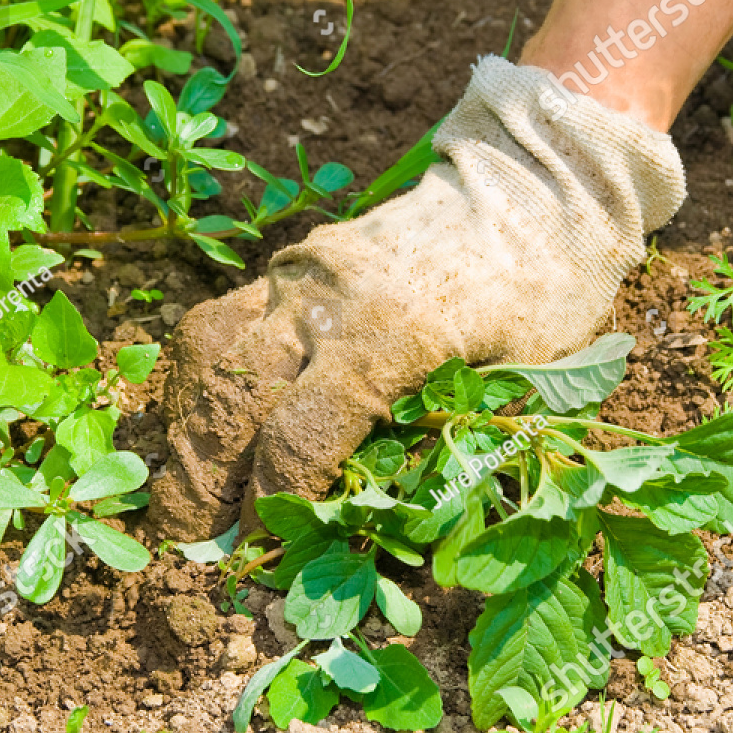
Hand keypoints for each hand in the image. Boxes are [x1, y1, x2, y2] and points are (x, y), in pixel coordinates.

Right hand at [148, 57, 685, 541]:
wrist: (535, 182)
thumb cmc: (546, 292)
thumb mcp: (523, 382)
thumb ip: (447, 447)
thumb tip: (372, 525)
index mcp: (391, 337)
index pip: (298, 438)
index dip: (271, 506)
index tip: (263, 551)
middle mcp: (327, 300)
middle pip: (230, 399)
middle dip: (202, 481)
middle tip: (197, 538)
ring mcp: (300, 273)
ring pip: (209, 355)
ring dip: (187, 427)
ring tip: (189, 483)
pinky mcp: (291, 262)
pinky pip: (220, 321)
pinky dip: (201, 378)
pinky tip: (205, 418)